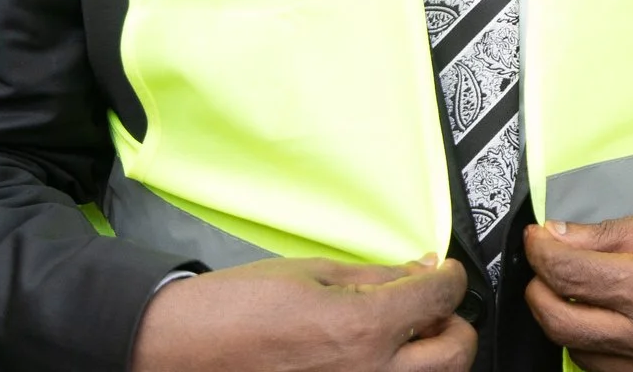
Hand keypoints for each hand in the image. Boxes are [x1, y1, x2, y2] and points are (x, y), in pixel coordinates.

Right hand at [128, 255, 473, 371]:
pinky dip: (393, 371)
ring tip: (402, 334)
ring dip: (429, 354)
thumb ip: (377, 276)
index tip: (443, 272)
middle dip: (452, 322)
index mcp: (364, 328)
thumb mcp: (312, 272)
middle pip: (455, 351)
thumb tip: (421, 271)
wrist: (177, 351)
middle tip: (430, 307)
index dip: (450, 276)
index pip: (442, 297)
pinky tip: (371, 356)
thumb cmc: (233, 310)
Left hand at [524, 207, 632, 371]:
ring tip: (583, 289)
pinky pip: (600, 369)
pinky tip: (606, 319)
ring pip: (573, 348)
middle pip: (556, 318)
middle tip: (550, 263)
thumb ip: (614, 233)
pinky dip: (590, 343)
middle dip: (540, 285)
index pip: (567, 271)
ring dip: (563, 315)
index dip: (540, 248)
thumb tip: (559, 235)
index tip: (538, 236)